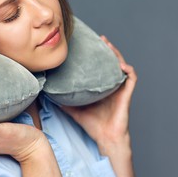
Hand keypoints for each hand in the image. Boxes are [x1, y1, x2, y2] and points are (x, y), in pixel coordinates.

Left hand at [60, 36, 136, 176]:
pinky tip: (121, 65)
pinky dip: (128, 69)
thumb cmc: (93, 124)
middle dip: (108, 49)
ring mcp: (120, 88)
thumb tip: (46, 94)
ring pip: (122, 65)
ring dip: (117, 54)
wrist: (105, 137)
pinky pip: (131, 78)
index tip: (90, 44)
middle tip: (101, 39)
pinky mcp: (127, 93)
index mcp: (102, 86)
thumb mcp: (74, 109)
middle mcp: (112, 84)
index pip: (101, 66)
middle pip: (112, 62)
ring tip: (109, 45)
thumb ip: (63, 100)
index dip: (98, 55)